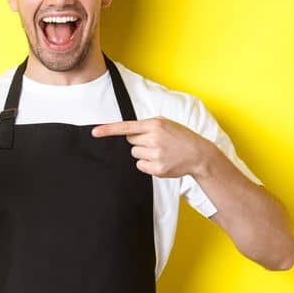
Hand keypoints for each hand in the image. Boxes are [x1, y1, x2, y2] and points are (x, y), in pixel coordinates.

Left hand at [91, 116, 217, 177]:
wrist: (199, 154)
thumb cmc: (180, 137)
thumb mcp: (165, 124)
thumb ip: (146, 126)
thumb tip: (127, 133)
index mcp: (155, 125)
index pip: (126, 127)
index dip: (108, 130)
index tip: (94, 132)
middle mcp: (154, 139)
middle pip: (130, 142)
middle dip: (139, 142)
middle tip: (155, 142)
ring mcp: (156, 155)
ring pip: (134, 154)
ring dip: (143, 153)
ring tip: (160, 151)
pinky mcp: (158, 169)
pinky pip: (140, 166)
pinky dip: (147, 164)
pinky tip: (160, 160)